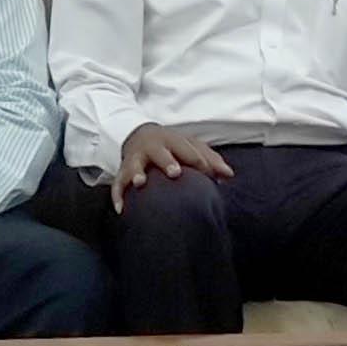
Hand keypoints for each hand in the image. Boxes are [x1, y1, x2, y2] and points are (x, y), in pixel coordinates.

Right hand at [113, 122, 234, 209]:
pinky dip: (117, 195)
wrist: (139, 136)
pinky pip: (117, 183)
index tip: (209, 173)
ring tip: (140, 183)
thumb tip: (229, 175)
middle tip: (175, 172)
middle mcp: (152, 147)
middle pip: (160, 153)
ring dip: (136, 173)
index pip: (187, 149)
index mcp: (172, 140)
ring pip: (133, 165)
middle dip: (167, 161)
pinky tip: (121, 209)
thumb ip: (210, 159)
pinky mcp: (123, 171)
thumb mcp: (190, 146)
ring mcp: (135, 158)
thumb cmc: (172, 146)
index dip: (198, 160)